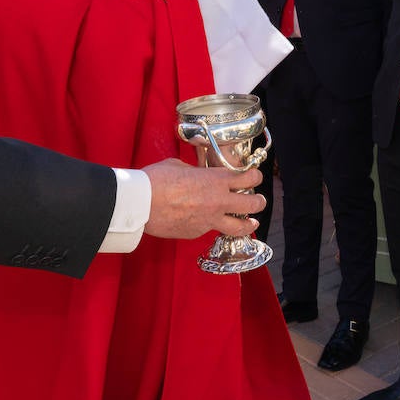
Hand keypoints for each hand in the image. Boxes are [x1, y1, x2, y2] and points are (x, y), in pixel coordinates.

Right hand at [142, 158, 263, 238]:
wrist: (141, 204)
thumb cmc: (156, 180)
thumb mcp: (179, 166)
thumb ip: (195, 170)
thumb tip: (196, 172)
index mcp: (216, 180)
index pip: (248, 178)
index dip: (255, 176)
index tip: (254, 177)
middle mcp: (218, 201)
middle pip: (252, 204)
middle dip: (259, 201)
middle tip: (258, 201)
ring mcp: (209, 220)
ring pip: (239, 227)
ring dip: (248, 223)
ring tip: (252, 223)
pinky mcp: (197, 233)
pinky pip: (210, 229)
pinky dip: (211, 225)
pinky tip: (205, 221)